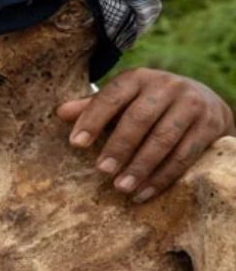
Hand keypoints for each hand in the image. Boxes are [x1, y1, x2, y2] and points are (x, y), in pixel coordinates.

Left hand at [58, 68, 234, 202]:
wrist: (205, 101)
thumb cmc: (149, 104)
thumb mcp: (123, 100)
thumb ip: (94, 108)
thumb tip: (60, 113)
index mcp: (138, 78)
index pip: (111, 97)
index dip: (92, 120)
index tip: (76, 144)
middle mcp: (166, 87)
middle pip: (139, 119)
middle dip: (119, 146)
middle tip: (102, 171)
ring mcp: (191, 105)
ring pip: (163, 139)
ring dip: (141, 167)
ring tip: (121, 187)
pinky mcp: (210, 125)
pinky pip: (184, 155)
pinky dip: (162, 177)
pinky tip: (144, 193)